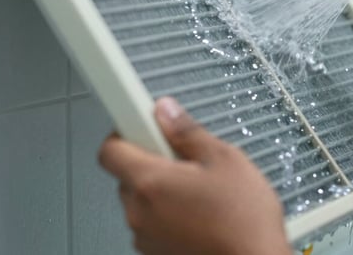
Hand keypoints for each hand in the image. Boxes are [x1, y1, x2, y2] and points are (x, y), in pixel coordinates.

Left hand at [98, 97, 290, 254]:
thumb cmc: (243, 219)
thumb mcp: (224, 158)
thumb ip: (187, 132)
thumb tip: (167, 111)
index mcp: (150, 182)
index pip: (109, 150)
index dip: (125, 133)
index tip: (144, 126)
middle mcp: (139, 212)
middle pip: (128, 175)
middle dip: (153, 162)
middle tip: (185, 160)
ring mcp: (145, 237)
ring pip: (142, 201)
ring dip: (162, 191)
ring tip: (199, 190)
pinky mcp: (156, 253)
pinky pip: (153, 223)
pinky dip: (169, 215)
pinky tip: (200, 212)